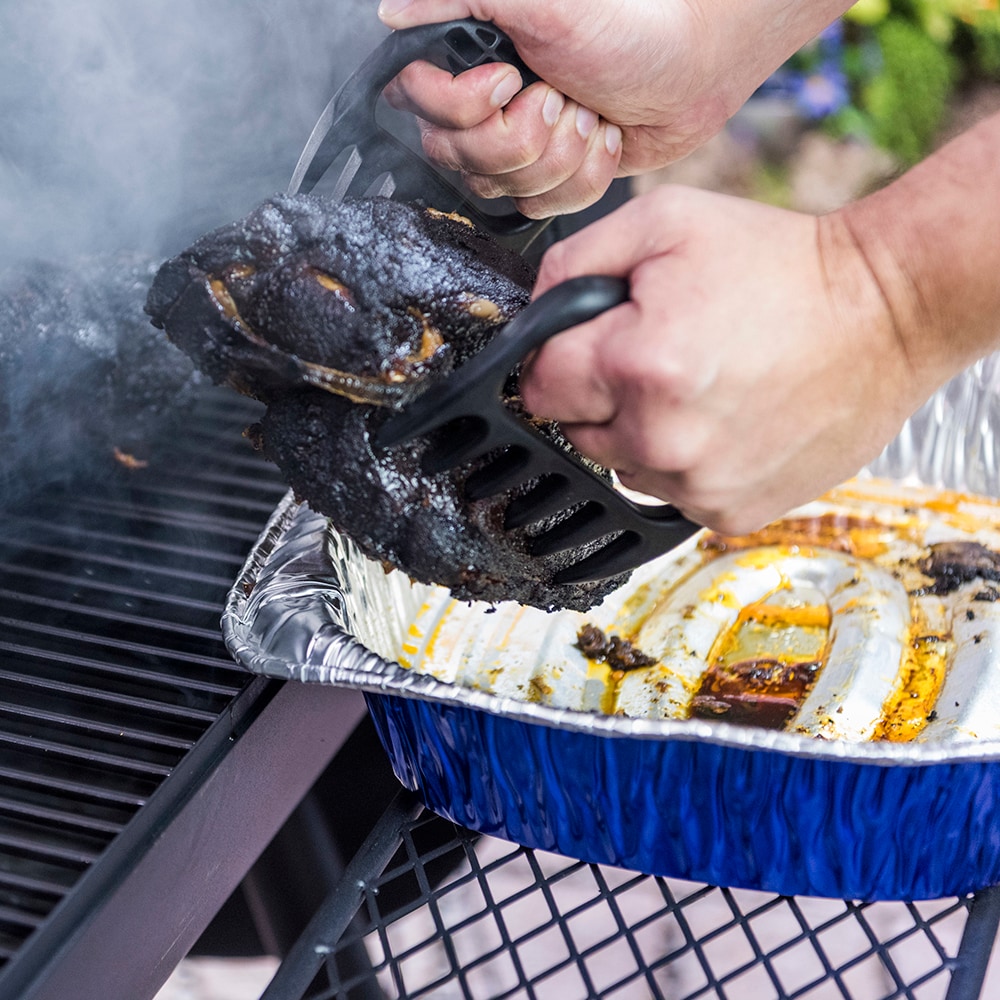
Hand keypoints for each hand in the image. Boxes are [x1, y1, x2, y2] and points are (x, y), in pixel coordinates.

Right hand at [378, 0, 854, 215]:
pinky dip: (582, 178)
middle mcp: (487, 106)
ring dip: (559, 155)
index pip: (421, 106)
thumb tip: (390, 13)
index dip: (464, 109)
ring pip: (505, 189)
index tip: (509, 81)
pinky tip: (601, 140)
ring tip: (589, 115)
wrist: (693, 68)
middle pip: (462, 159)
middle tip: (561, 95)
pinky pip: (544, 207)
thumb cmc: (626, 25)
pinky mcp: (554, 179)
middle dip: (524, 136)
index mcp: (470, 58)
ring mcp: (521, 147)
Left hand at [518, 184, 920, 533]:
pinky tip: (725, 419)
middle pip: (573, 430)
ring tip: (701, 385)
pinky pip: (669, 490)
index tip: (592, 341)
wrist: (884, 315)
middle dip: (599, 392)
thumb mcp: (664, 223)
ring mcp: (697, 484)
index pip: (537, 385)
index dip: (558, 356)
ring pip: (620, 464)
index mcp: (637, 366)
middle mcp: (661, 440)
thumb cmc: (780, 266)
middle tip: (660, 353)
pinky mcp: (729, 512)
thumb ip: (572, 264)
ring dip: (641, 430)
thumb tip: (530, 315)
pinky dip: (684, 461)